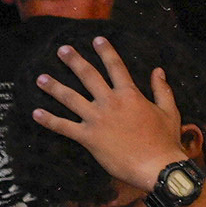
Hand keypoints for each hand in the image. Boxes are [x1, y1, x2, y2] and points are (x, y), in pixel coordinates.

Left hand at [33, 33, 195, 196]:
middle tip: (62, 50)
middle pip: (88, 76)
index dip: (106, 51)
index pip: (115, 66)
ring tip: (41, 78)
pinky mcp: (89, 138)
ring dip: (54, 87)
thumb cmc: (165, 141)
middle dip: (73, 61)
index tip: (96, 40)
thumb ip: (162, 89)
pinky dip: (49, 120)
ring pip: (70, 98)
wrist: (156, 167)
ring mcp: (97, 120)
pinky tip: (36, 113)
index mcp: (130, 94)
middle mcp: (110, 103)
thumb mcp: (169, 111)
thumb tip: (158, 71)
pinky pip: (64, 127)